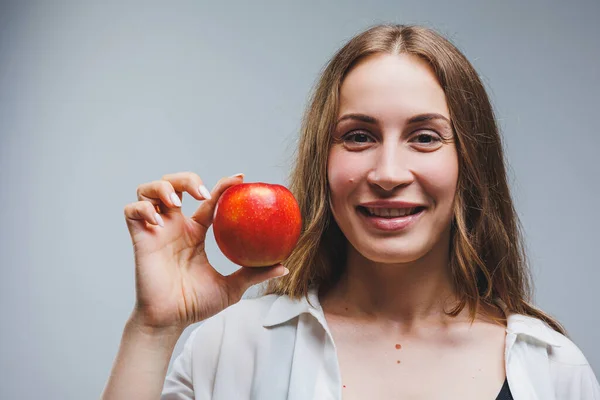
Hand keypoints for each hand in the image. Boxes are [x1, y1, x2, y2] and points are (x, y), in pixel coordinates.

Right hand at [123, 172, 287, 331]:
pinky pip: (132, 211)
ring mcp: (155, 230)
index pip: (207, 199)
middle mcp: (175, 226)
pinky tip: (159, 222)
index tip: (240, 178)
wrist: (171, 321)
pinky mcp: (140, 239)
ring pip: (149, 190)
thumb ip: (254, 274)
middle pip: (174, 184)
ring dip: (162, 188)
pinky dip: (143, 209)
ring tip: (177, 202)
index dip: (222, 185)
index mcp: (195, 232)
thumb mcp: (232, 287)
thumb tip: (284, 267)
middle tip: (201, 193)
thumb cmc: (196, 304)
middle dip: (186, 179)